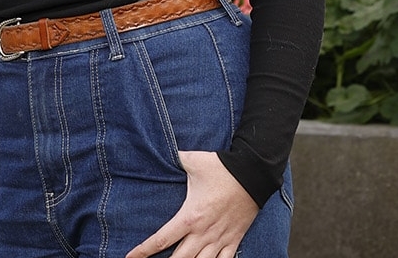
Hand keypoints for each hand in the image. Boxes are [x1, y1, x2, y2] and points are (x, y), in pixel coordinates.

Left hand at [125, 151, 259, 257]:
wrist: (254, 174)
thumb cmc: (222, 168)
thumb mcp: (192, 161)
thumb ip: (172, 159)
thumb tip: (157, 150)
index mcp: (189, 217)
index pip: (161, 239)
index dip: (143, 251)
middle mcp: (204, 233)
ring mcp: (220, 239)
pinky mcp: (235, 240)